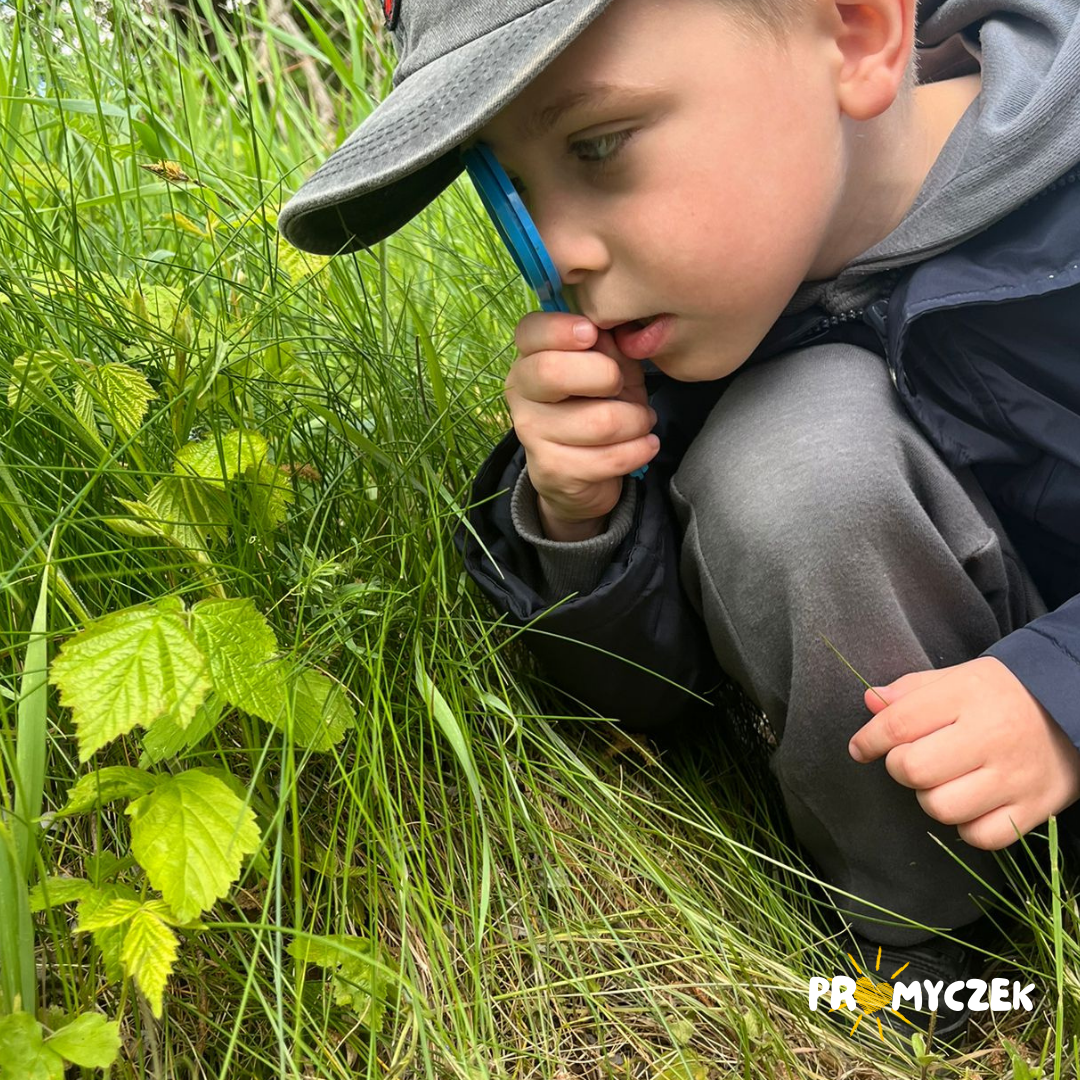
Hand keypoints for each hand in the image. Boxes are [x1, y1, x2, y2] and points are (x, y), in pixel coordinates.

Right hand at [505, 312, 658, 537]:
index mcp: (530, 356)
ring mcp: (531, 432)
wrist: (584, 471)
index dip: (560, 328)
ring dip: (636, 421)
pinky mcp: (551, 469)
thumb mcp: (610, 366)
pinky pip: (609, 458)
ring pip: (598, 421)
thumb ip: (610, 344)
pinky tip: (644, 445)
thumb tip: (614, 330)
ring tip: (642, 420)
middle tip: (622, 386)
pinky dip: (639, 450)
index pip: (529, 332)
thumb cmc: (598, 403)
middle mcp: (521, 392)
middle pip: (552, 372)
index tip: (591, 333)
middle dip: (606, 375)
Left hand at [848, 656, 1079, 849]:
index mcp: (968, 694)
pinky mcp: (1035, 808)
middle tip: (911, 760)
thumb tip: (870, 700)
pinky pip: (979, 836)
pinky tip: (970, 803)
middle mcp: (992, 735)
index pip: (898, 724)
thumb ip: (911, 690)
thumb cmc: (1002, 696)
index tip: (860, 748)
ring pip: (941, 808)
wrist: (1072, 710)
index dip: (869, 740)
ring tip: (944, 780)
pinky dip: (966, 826)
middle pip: (913, 770)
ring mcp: (1015, 776)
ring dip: (930, 798)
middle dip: (899, 768)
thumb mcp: (958, 678)